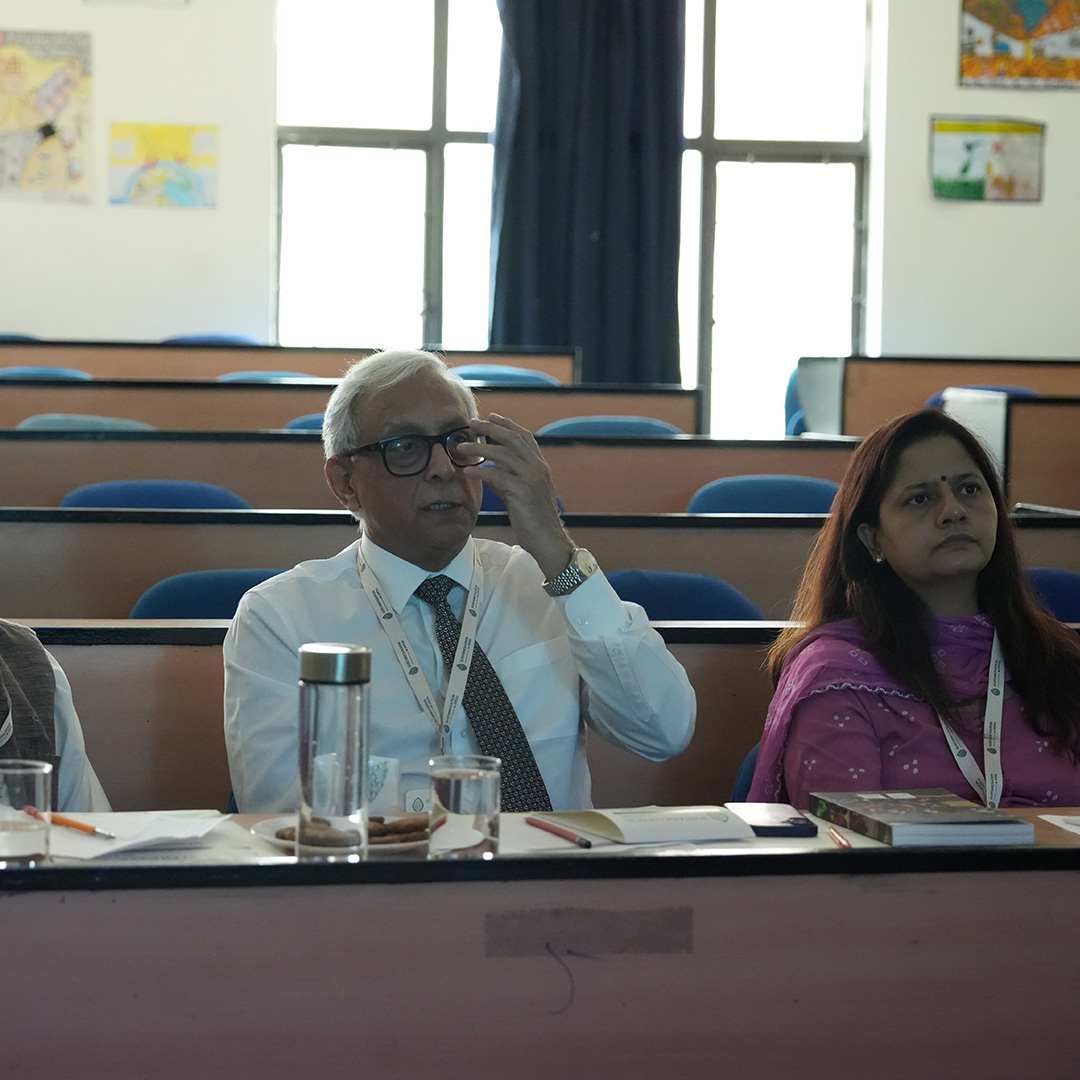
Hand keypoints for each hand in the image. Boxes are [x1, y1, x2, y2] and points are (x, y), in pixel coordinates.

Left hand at [460, 413, 573, 579]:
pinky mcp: (522, 492)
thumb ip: (505, 480)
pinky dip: (480, 471)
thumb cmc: (534, 520)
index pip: (524, 437)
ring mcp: (531, 478)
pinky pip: (497, 475)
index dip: (508, 425)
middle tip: (472, 422)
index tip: (492, 416)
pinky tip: (467, 471)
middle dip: (491, 428)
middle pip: (513, 439)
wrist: (548, 540)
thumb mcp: (519, 495)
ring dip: (479, 447)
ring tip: (461, 446)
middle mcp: (537, 468)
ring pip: (503, 453)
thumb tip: (485, 470)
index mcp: (539, 467)